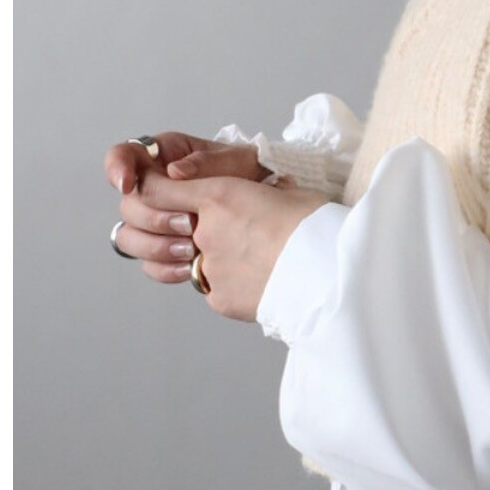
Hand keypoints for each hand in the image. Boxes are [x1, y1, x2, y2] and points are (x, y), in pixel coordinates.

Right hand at [104, 131, 268, 283]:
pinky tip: (191, 266)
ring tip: (193, 248)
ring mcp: (157, 222)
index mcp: (164, 157)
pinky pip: (149, 264)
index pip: (123, 156)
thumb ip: (208, 162)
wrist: (272, 210)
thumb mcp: (239, 160)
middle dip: (155, 217)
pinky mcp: (167, 250)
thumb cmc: (254, 175)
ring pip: (129, 237)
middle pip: (127, 205)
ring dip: (157, 246)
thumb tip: (175, 171)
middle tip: (189, 223)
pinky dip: (166, 269)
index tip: (128, 184)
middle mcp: (154, 189)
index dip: (116, 168)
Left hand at [125, 170, 331, 321]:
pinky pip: (217, 290)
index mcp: (219, 196)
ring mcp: (211, 268)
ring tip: (261, 261)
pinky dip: (236, 287)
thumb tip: (269, 191)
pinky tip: (265, 283)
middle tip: (242, 235)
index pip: (159, 190)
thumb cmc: (319, 226)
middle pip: (183, 229)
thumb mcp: (289, 192)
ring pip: (202, 262)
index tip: (158, 194)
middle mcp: (205, 232)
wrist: (333, 273)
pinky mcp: (221, 299)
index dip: (155, 191)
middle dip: (204, 231)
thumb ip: (260, 192)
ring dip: (223, 261)